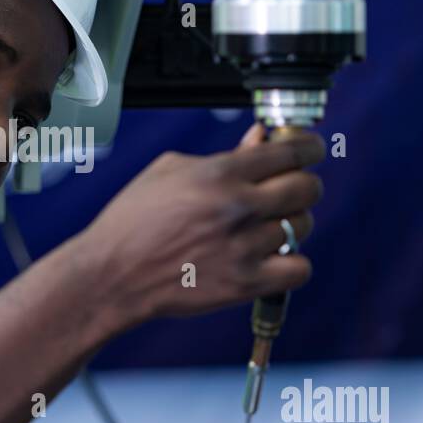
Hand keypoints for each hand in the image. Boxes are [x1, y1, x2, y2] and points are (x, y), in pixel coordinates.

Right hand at [75, 123, 323, 327]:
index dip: (308, 147)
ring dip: (290, 225)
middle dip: (303, 184)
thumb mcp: (170, 171)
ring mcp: (243, 247)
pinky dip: (292, 263)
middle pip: (307, 187)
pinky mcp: (245, 283)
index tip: (310, 149)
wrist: (112, 275)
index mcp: (219, 173)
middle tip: (290, 189)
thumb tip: (262, 139)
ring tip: (265, 228)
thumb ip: (224, 155)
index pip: (290, 152)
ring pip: (303, 227)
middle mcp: (236, 207)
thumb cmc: (133, 220)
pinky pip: (300, 268)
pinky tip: (271, 258)